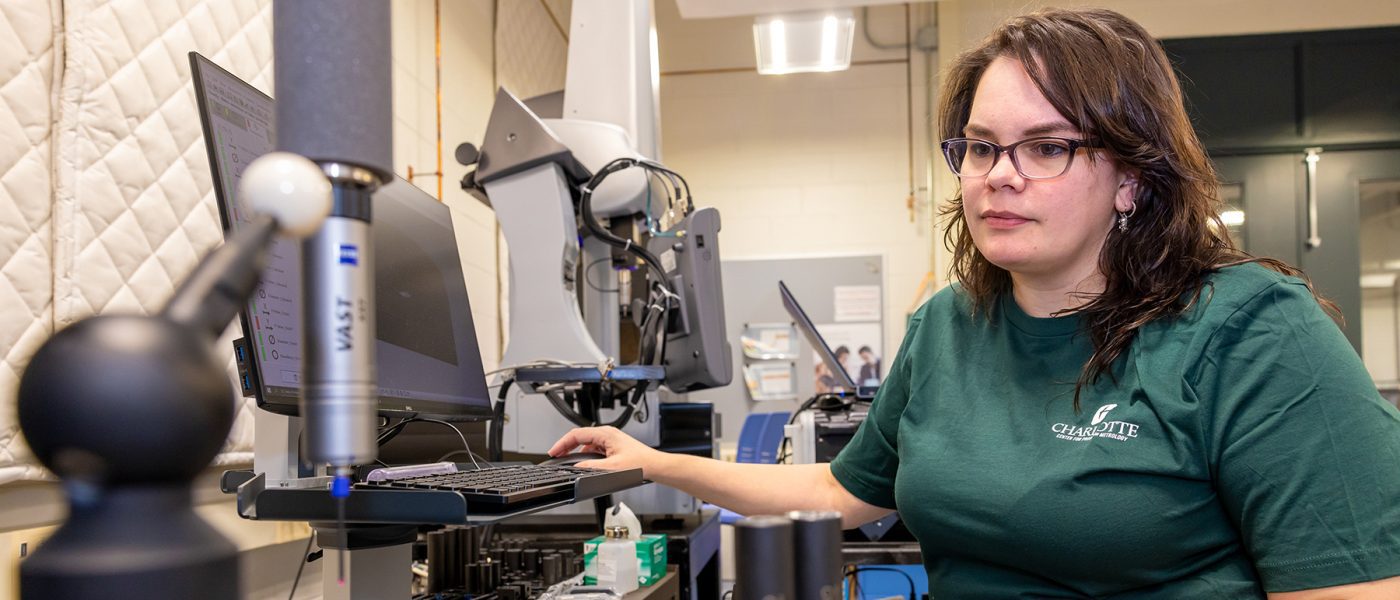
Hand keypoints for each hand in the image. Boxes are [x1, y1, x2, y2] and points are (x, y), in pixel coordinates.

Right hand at [547, 426, 663, 474]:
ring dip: (576, 450)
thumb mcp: (612, 468)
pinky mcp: (613, 446)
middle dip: (566, 446)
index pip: (576, 434)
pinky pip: (595, 448)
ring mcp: (610, 439)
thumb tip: (576, 468)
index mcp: (605, 434)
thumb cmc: (640, 463)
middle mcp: (607, 434)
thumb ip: (591, 467)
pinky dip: (586, 454)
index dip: (562, 443)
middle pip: (580, 436)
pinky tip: (584, 463)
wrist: (654, 466)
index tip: (553, 451)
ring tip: (567, 460)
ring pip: (587, 442)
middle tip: (556, 456)